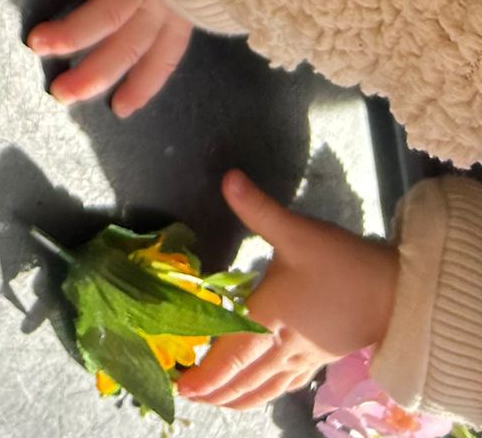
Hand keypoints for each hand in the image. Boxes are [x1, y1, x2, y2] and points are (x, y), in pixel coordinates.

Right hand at [27, 0, 192, 116]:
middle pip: (125, 44)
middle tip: (60, 94)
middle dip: (92, 74)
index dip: (143, 84)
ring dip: (71, 32)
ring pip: (107, 11)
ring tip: (38, 42)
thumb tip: (187, 6)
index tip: (120, 109)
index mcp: (181, 8)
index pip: (162, 56)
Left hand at [178, 172, 398, 410]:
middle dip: (216, 390)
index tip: (184, 387)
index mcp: (270, 320)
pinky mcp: (323, 357)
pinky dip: (269, 391)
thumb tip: (228, 178)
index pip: (231, 356)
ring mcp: (305, 356)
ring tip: (218, 401)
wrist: (396, 295)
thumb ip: (259, 209)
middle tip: (189, 395)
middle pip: (245, 378)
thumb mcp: (297, 232)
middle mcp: (284, 345)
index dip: (207, 374)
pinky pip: (288, 383)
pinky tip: (267, 389)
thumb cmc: (343, 266)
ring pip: (267, 385)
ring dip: (240, 396)